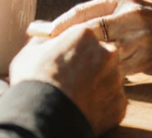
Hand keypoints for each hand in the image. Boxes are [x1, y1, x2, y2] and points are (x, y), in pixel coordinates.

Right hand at [9, 23, 126, 135]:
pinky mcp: (120, 104)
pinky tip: (83, 108)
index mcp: (86, 34)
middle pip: (100, 56)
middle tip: (70, 80)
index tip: (64, 60)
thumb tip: (44, 37)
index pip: (84, 37)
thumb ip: (44, 40)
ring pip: (108, 79)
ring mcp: (116, 79)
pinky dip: (100, 105)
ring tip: (76, 96)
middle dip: (89, 66)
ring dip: (96, 85)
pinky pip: (111, 101)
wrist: (43, 116)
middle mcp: (107, 53)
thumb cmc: (34, 80)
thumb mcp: (31, 51)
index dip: (73, 49)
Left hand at [48, 0, 151, 76]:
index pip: (84, 10)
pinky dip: (106, 73)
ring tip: (66, 68)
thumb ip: (110, 12)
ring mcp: (140, 37)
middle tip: (47, 52)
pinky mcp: (148, 57)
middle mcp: (131, 15)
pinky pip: (119, 68)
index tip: (41, 31)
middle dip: (67, 41)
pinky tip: (95, 78)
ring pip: (103, 51)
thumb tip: (74, 24)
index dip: (61, 22)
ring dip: (85, 61)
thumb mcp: (137, 6)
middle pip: (89, 30)